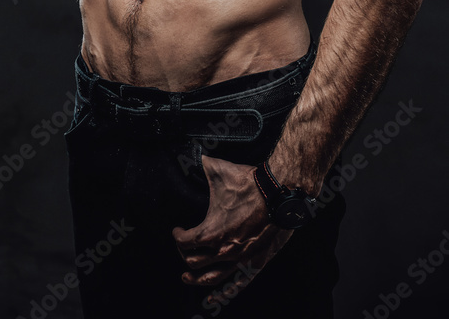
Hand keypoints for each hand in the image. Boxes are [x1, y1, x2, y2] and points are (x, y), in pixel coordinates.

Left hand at [172, 157, 292, 303]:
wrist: (278, 192)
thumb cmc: (249, 183)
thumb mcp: (219, 170)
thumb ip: (203, 165)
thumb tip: (195, 156)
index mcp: (211, 231)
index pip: (185, 242)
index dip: (177, 236)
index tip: (177, 230)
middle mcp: (223, 250)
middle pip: (194, 261)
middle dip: (184, 255)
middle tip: (183, 248)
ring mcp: (240, 259)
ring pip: (212, 277)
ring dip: (197, 279)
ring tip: (188, 277)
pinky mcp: (255, 262)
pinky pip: (237, 284)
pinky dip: (223, 294)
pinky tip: (214, 299)